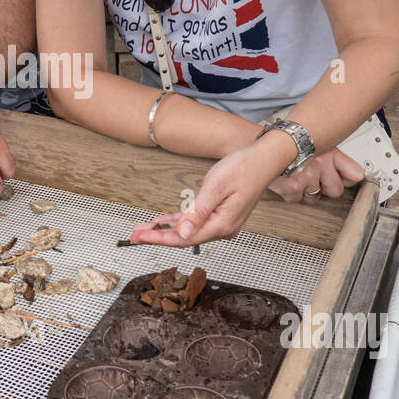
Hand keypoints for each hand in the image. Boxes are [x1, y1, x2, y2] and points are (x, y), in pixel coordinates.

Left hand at [128, 146, 365, 246]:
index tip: (139, 237)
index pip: (184, 238)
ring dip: (165, 229)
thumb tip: (181, 233)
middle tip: (133, 236)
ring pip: (187, 230)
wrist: (265, 159)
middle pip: (183, 237)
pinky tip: (161, 221)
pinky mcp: (220, 215)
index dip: (159, 239)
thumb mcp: (216, 187)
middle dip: (157, 236)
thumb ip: (197, 212)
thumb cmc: (243, 168)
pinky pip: (195, 222)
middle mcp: (222, 229)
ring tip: (141, 229)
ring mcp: (222, 223)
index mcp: (221, 225)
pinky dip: (178, 221)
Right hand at [268, 149, 364, 204]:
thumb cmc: (290, 142)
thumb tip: (353, 176)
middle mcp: (320, 165)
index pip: (355, 174)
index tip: (343, 179)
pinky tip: (287, 179)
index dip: (348, 178)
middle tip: (315, 177)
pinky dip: (292, 193)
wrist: (265, 142)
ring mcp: (306, 177)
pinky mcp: (292, 188)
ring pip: (315, 197)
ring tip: (298, 175)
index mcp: (330, 153)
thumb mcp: (318, 142)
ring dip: (307, 190)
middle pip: (336, 190)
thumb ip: (335, 159)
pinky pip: (298, 199)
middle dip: (325, 187)